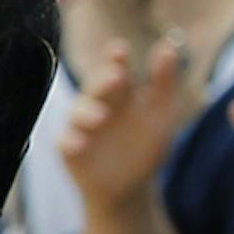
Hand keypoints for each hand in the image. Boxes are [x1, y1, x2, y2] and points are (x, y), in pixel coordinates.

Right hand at [61, 36, 195, 208]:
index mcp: (121, 93)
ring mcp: (82, 128)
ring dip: (86, 113)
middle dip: (101, 83)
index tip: (119, 50)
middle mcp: (98, 105)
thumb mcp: (162, 113)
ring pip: (77, 113)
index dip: (116, 60)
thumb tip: (167, 45)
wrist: (131, 188)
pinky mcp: (70, 151)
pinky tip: (79, 143)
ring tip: (100, 117)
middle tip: (115, 78)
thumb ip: (164, 80)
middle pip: (94, 88)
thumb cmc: (145, 147)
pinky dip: (71, 142)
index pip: (116, 70)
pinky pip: (65, 143)